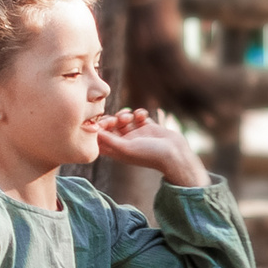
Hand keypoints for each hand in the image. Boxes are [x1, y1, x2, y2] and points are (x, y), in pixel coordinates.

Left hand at [89, 108, 211, 187]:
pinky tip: (142, 115)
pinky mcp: (148, 127)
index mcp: (117, 151)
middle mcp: (125, 142)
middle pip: (109, 126)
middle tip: (117, 119)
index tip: (102, 124)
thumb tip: (92, 129)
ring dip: (125, 114)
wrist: (175, 154)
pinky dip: (138, 113)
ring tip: (131, 117)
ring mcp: (136, 134)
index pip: (99, 139)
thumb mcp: (125, 148)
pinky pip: (138, 115)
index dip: (97, 129)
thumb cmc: (149, 155)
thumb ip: (108, 139)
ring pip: (123, 118)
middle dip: (111, 119)